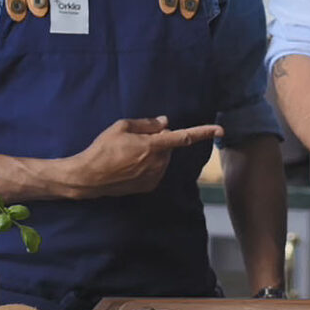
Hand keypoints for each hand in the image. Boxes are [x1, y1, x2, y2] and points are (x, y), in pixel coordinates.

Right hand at [70, 117, 222, 197]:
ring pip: (163, 159)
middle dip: (159, 140)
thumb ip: (146, 124)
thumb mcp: (121, 127)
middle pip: (168, 146)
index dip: (202, 132)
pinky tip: (130, 165)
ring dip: (153, 153)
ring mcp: (153, 177)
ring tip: (128, 154)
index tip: (219, 129)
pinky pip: (155, 170)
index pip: (183, 137)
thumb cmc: (102, 149)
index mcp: (152, 146)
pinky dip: (148, 165)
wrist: (89, 177)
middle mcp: (157, 163)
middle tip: (136, 139)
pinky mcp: (148, 186)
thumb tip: (165, 123)